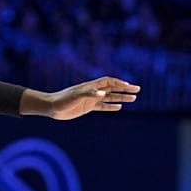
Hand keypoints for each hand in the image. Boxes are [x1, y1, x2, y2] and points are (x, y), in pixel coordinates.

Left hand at [22, 77, 139, 119]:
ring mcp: (91, 99)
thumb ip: (89, 94)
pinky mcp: (87, 108)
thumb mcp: (76, 96)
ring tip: (134, 99)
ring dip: (121, 98)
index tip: (128, 86)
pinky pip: (102, 107)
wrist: (52, 108)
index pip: (108, 82)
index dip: (118, 83)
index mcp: (91, 86)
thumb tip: (102, 94)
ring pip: (109, 98)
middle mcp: (93, 91)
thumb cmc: (63, 99)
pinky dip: (110, 107)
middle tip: (137, 90)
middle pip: (112, 88)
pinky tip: (119, 107)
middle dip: (125, 89)